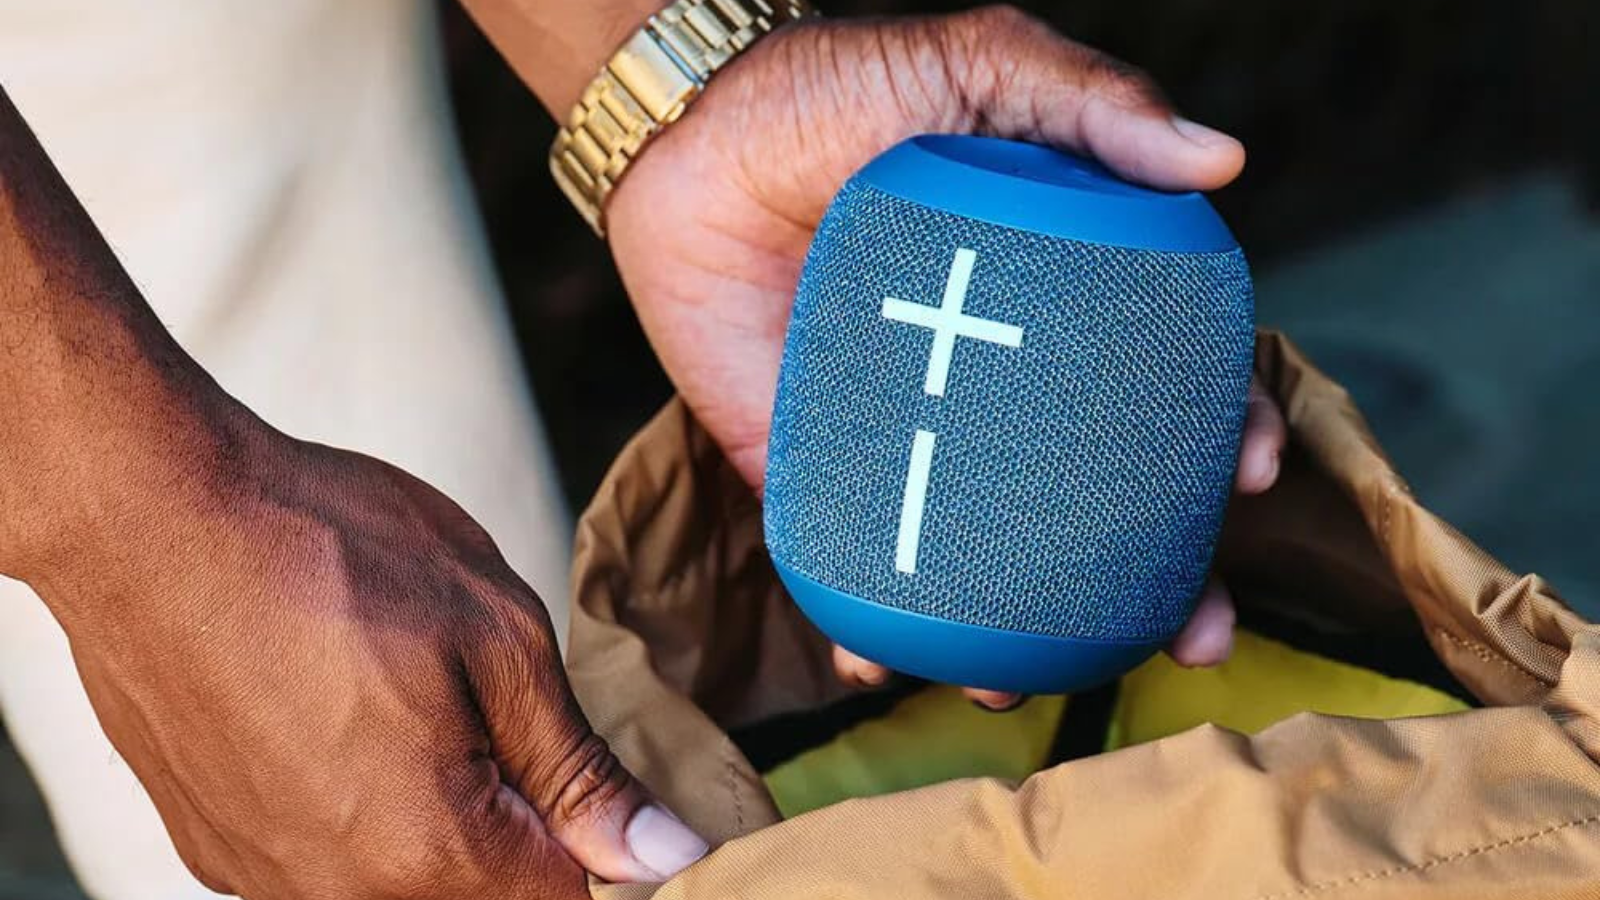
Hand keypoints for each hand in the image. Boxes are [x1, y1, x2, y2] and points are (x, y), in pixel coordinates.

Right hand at [31, 429, 707, 896]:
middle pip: (482, 893)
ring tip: (398, 691)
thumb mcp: (497, 638)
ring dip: (434, 809)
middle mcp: (338, 895)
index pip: (566, 898)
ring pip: (401, 878)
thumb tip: (662, 856)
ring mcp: (263, 878)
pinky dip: (355, 802)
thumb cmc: (327, 553)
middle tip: (486, 702)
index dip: (602, 836)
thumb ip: (578, 771)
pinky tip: (336, 711)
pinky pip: (322, 858)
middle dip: (516, 818)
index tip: (588, 771)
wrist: (148, 514)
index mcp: (429, 852)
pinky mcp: (215, 845)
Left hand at [606, 6, 1287, 706]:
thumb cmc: (836, 88)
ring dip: (1021, 635)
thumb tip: (1221, 161)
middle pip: (1093, 500)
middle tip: (1193, 634)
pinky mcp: (812, 468)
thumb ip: (1088, 101)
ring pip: (983, 557)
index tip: (1249, 477)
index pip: (1160, 385)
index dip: (1217, 436)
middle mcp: (992, 385)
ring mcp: (905, 434)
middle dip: (1153, 584)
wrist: (688, 132)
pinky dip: (867, 627)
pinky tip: (885, 668)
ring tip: (1028, 681)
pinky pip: (850, 558)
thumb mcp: (977, 66)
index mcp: (1050, 302)